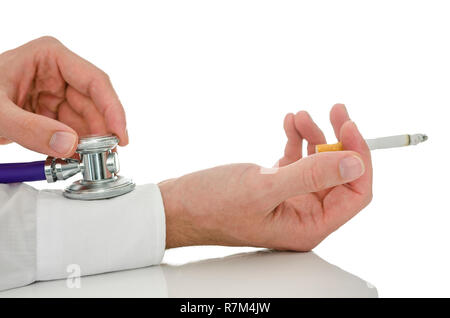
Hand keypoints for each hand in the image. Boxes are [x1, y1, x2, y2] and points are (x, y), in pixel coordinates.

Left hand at [0, 36, 127, 156]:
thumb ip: (31, 129)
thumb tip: (70, 145)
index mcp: (50, 57)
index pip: (95, 81)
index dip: (113, 109)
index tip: (120, 136)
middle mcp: (59, 73)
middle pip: (95, 105)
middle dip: (99, 133)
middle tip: (102, 159)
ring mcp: (56, 93)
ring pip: (86, 122)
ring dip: (87, 145)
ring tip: (84, 164)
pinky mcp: (51, 113)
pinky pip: (71, 132)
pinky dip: (73, 149)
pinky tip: (70, 161)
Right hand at [160, 104, 371, 250]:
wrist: (178, 206)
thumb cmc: (212, 206)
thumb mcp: (263, 188)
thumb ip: (311, 175)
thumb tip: (356, 163)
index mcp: (308, 226)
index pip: (354, 194)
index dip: (358, 158)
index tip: (349, 127)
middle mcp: (303, 215)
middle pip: (340, 175)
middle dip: (339, 140)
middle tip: (337, 111)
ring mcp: (290, 200)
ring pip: (319, 163)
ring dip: (315, 135)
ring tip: (301, 116)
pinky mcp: (275, 185)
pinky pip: (297, 159)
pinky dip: (296, 139)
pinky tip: (289, 123)